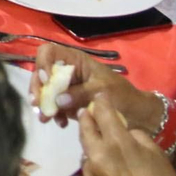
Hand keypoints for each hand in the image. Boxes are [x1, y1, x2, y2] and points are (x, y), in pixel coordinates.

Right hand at [27, 43, 156, 128]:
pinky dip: (54, 115)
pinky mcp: (68, 103)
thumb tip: (57, 100)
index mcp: (76, 61)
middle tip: (37, 103)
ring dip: (43, 104)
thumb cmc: (123, 96)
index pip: (49, 52)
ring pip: (44, 90)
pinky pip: (53, 106)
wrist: (137, 115)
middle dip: (37, 88)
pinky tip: (61, 123)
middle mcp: (68, 72)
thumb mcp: (102, 91)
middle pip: (42, 72)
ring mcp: (67, 88)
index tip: (47, 81)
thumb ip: (79, 93)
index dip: (43, 63)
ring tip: (46, 118)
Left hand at [78, 92, 175, 175]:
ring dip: (91, 144)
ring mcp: (90, 174)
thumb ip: (134, 135)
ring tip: (100, 143)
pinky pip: (88, 168)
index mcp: (117, 143)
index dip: (101, 101)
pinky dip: (94, 164)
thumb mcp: (155, 152)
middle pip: (85, 129)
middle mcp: (98, 155)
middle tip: (89, 112)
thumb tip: (120, 130)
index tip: (100, 96)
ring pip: (85, 150)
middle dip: (87, 119)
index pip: (102, 113)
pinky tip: (106, 168)